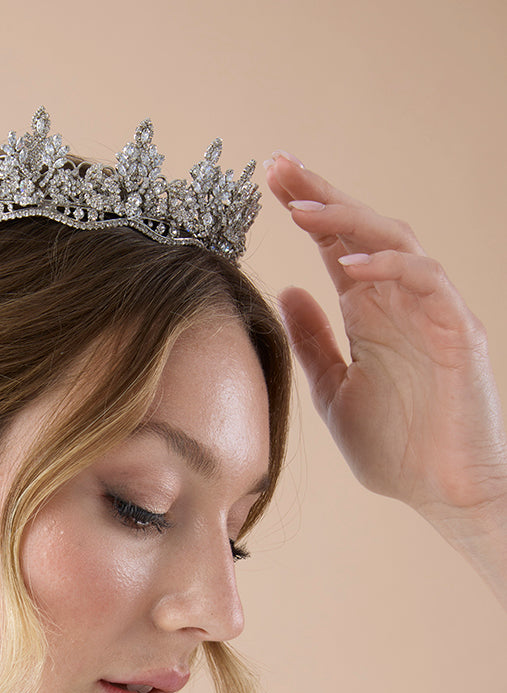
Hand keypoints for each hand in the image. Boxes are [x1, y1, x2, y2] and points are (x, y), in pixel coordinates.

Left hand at [264, 153, 506, 533]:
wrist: (445, 493)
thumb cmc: (398, 449)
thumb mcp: (334, 392)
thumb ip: (313, 341)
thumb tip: (285, 289)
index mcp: (370, 313)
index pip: (336, 245)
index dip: (306, 209)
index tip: (267, 180)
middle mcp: (401, 302)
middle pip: (363, 228)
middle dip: (321, 194)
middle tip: (278, 166)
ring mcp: (432, 312)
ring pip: (396, 240)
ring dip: (349, 220)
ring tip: (302, 209)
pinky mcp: (457, 331)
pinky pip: (427, 280)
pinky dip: (388, 266)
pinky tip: (347, 264)